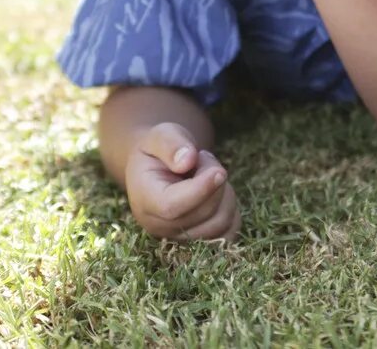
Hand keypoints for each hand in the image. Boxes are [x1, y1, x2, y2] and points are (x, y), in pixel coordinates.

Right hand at [124, 122, 240, 240]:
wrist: (158, 168)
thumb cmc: (159, 150)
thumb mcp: (161, 135)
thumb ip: (171, 144)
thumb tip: (187, 161)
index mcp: (144, 200)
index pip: (172, 206)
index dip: (200, 190)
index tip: (219, 171)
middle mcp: (159, 226)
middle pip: (203, 212)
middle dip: (214, 178)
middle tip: (202, 158)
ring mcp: (180, 237)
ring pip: (221, 222)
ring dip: (225, 192)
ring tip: (207, 174)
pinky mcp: (200, 241)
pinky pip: (230, 230)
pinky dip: (232, 209)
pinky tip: (217, 192)